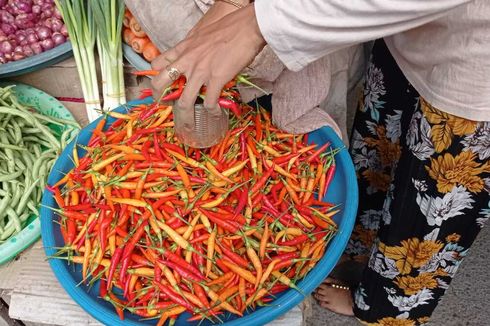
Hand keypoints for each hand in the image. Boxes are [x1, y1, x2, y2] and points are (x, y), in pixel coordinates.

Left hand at [151, 4, 265, 127]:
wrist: (247, 27)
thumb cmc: (229, 27)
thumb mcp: (201, 34)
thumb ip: (194, 47)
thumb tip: (196, 57)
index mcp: (182, 49)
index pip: (157, 64)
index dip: (156, 76)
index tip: (163, 86)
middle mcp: (187, 61)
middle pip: (160, 83)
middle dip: (160, 99)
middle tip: (168, 106)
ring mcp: (200, 71)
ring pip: (184, 101)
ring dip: (186, 117)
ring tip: (190, 124)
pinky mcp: (216, 79)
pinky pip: (209, 102)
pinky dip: (212, 112)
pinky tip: (215, 114)